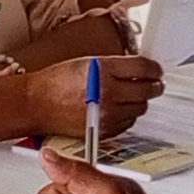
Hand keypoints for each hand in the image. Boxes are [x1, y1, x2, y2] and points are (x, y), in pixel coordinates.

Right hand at [20, 52, 161, 142]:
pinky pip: (128, 123)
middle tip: (154, 83)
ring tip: (133, 95)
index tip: (156, 70)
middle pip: (147, 90)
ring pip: (140, 108)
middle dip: (154, 85)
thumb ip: (115, 65)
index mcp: (104, 70)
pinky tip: (119, 108)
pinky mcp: (104, 131)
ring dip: (140, 101)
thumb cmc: (56, 81)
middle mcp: (108, 93)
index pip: (143, 68)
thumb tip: (138, 69)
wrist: (37, 104)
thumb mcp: (88, 62)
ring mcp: (107, 114)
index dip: (154, 69)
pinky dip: (128, 115)